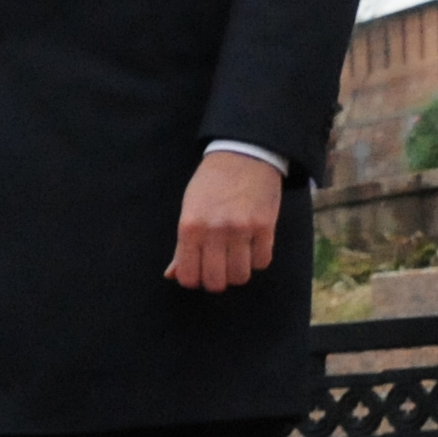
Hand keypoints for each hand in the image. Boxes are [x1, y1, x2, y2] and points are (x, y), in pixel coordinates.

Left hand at [166, 148, 283, 293]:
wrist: (243, 153)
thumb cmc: (211, 183)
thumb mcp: (189, 209)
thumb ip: (181, 245)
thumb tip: (172, 276)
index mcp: (190, 226)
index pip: (189, 276)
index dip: (194, 279)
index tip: (200, 271)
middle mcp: (215, 230)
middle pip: (216, 282)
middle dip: (217, 280)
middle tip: (220, 267)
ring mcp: (242, 228)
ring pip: (241, 276)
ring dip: (239, 271)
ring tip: (237, 257)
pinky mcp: (265, 225)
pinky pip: (263, 261)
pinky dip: (258, 259)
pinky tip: (253, 246)